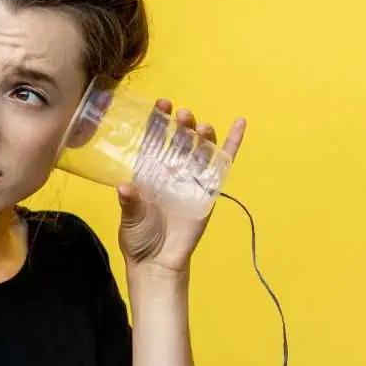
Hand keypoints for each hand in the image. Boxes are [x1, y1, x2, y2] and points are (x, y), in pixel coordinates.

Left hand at [117, 99, 245, 276]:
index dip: (158, 121)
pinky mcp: (209, 190)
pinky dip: (232, 144)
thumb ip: (130, 202)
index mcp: (150, 171)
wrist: (157, 261)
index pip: (155, 139)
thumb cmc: (139, 238)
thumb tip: (125, 187)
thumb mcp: (130, 218)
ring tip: (199, 126)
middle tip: (181, 115)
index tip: (161, 104)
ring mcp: (192, 178)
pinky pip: (223, 164)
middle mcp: (171, 170)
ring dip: (201, 134)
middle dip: (181, 124)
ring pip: (200, 148)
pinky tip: (239, 124)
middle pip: (179, 140)